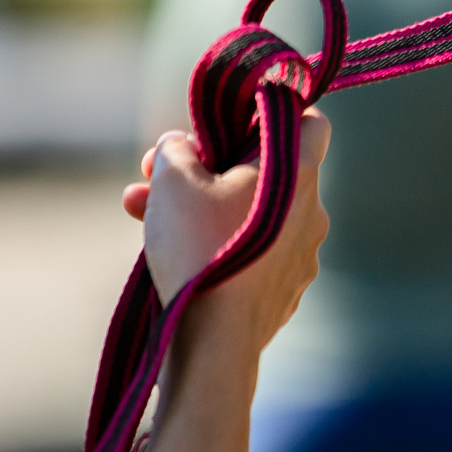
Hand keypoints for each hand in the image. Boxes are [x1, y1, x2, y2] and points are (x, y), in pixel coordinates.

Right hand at [122, 110, 330, 337]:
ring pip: (249, 213)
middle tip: (158, 169)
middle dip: (208, 163)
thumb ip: (176, 147)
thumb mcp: (172, 178)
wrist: (213, 341)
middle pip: (264, 168)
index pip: (310, 120)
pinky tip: (172, 252)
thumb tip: (180, 145)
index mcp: (298, 172)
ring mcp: (301, 254)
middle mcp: (311, 210)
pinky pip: (252, 252)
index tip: (230, 121)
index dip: (273, 110)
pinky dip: (216, 243)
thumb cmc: (199, 247)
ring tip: (140, 208)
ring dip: (200, 204)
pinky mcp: (284, 289)